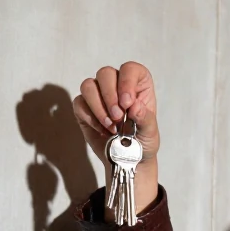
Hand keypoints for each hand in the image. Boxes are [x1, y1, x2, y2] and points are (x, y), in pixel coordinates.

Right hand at [73, 62, 160, 217]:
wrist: (128, 161)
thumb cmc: (142, 142)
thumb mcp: (150, 132)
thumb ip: (146, 119)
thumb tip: (135, 107)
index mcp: (138, 85)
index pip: (130, 69)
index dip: (127, 81)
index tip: (127, 103)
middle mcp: (117, 85)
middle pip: (105, 73)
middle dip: (109, 96)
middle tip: (118, 118)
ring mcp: (99, 95)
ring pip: (88, 85)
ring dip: (98, 107)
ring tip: (111, 127)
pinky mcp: (84, 108)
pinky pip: (79, 103)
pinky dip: (89, 117)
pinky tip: (101, 130)